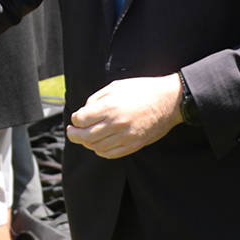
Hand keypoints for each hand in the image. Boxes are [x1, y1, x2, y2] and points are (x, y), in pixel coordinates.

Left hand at [66, 74, 182, 158]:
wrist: (169, 101)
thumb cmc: (142, 90)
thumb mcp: (116, 86)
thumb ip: (97, 98)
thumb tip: (84, 111)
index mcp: (109, 107)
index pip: (81, 119)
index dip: (75, 119)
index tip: (76, 118)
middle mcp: (116, 123)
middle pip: (85, 136)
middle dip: (74, 135)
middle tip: (71, 132)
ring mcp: (125, 136)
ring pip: (97, 147)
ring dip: (87, 143)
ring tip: (84, 138)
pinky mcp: (134, 145)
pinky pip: (111, 154)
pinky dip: (101, 151)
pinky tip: (98, 146)